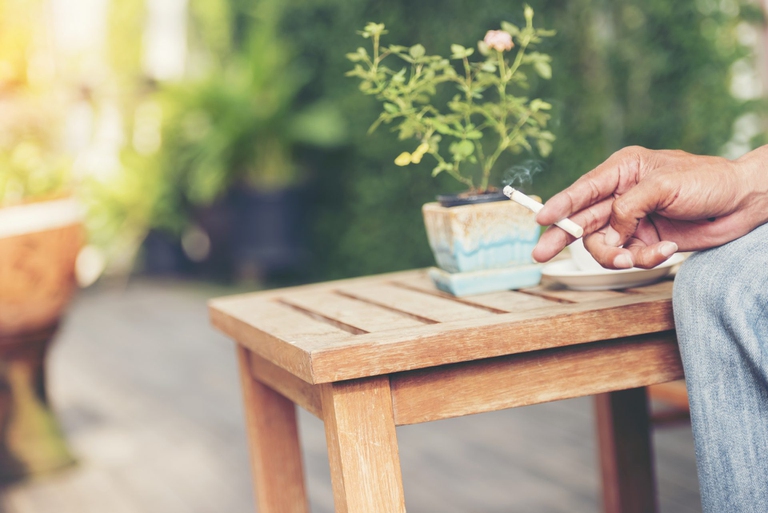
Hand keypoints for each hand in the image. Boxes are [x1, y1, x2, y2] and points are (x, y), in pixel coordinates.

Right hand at [532, 145, 767, 268]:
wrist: (743, 204)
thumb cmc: (708, 182)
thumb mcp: (665, 186)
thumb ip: (630, 207)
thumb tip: (609, 232)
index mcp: (623, 170)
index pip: (583, 189)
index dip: (560, 205)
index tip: (540, 219)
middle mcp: (621, 194)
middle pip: (582, 220)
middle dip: (562, 238)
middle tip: (541, 254)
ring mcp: (631, 220)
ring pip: (603, 244)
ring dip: (615, 256)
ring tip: (634, 259)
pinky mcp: (644, 240)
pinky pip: (629, 256)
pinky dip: (645, 258)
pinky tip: (666, 249)